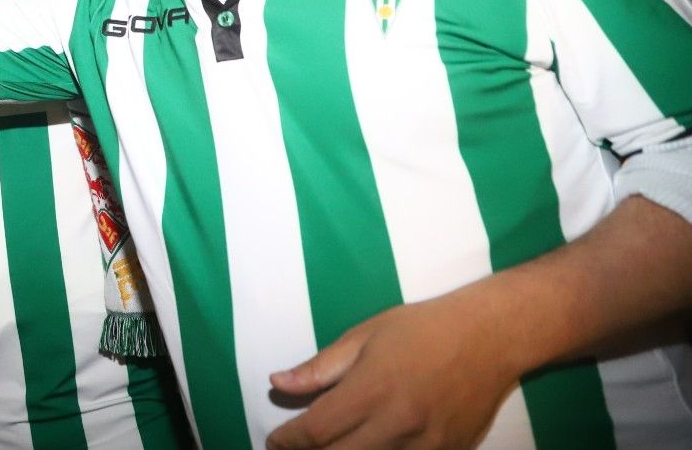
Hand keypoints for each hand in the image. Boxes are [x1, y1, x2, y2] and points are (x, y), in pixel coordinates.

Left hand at [265, 293, 517, 448]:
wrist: (490, 336)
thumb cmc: (421, 328)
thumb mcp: (364, 336)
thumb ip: (320, 368)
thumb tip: (278, 383)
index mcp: (373, 390)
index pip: (317, 431)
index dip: (288, 441)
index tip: (274, 442)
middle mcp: (398, 424)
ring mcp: (427, 445)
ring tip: (327, 449)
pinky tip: (367, 448)